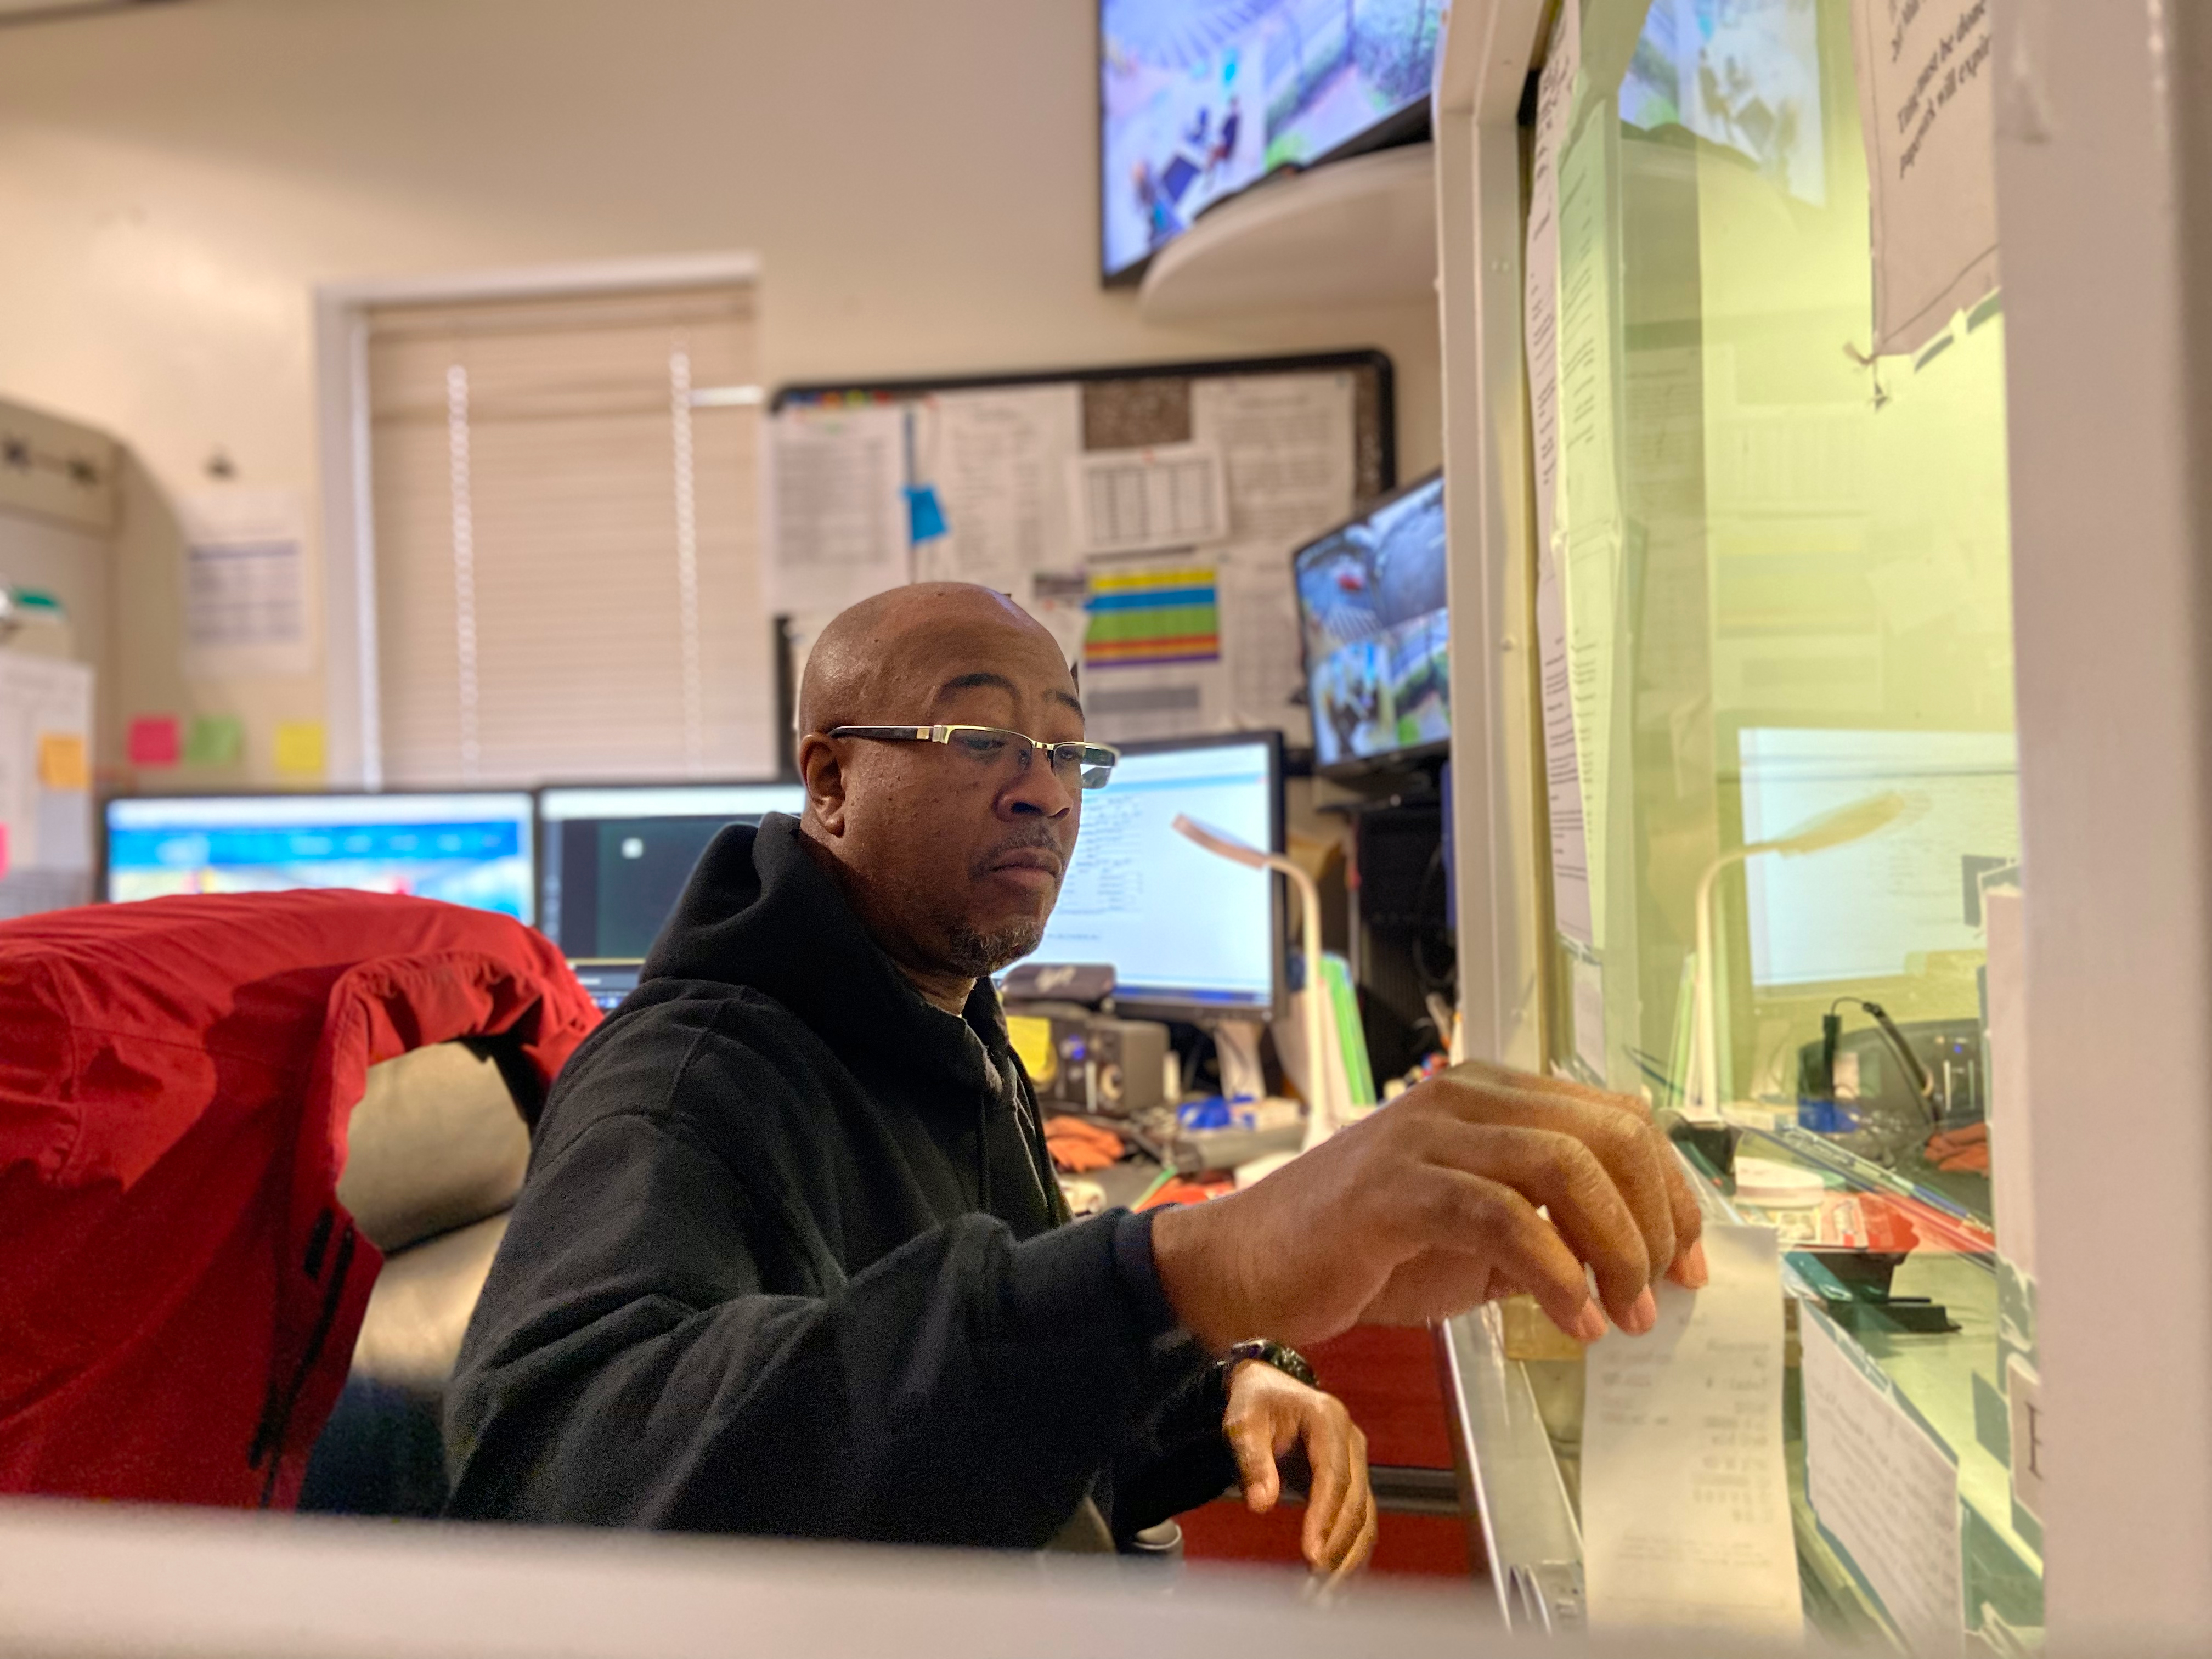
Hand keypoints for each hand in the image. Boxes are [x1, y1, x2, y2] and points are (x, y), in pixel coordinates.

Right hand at [1151, 1060, 1707, 1350]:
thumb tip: (1638, 1261)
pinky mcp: (1397, 1187)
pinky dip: (1555, 1275)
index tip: (1688, 1264)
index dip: (1671, 1192)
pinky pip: (1504, 1218)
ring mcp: (1427, 1136)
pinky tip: (1571, 1319)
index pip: (1619, 1120)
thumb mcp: (1477, 1234)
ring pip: (1565, 1166)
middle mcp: (1465, 1097)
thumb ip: (1548, 1229)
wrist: (1251, 1268)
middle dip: (1654, 1221)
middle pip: (1607, 1134)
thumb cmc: (1362, 1249)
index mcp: (1491, 1095)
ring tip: (1624, 1313)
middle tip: (1661, 1291)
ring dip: (1614, 1250)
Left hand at [1222, 1361, 1374, 1577]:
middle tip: (1316, 1582)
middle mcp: (1352, 1441)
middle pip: (1355, 1501)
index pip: (1334, 1475)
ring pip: (1364, 1517)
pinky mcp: (1352, 1481)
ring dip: (1348, 1557)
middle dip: (1337, 1545)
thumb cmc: (1255, 1403)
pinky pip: (1359, 1520)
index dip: (1325, 1516)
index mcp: (1328, 1419)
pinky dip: (1350, 1551)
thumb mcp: (1243, 1423)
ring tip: (1324, 1594)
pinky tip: (1335, 1581)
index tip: (1312, 1553)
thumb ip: (1252, 1460)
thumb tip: (1261, 1504)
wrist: (1269, 1390)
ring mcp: (1356, 1462)